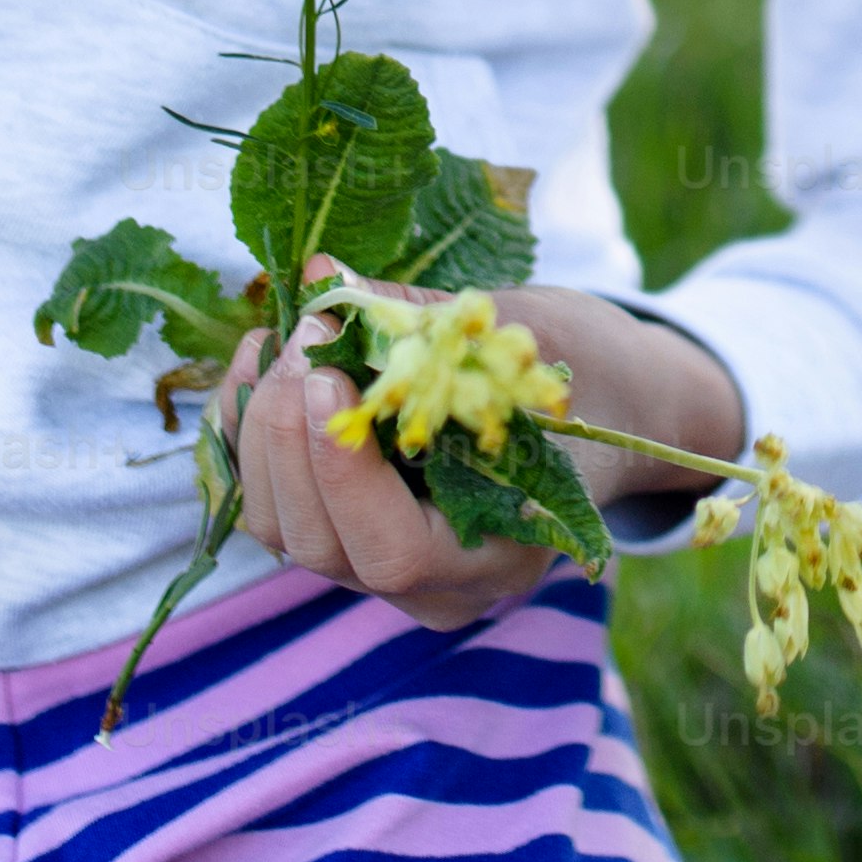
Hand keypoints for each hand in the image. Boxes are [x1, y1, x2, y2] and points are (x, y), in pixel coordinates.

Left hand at [220, 273, 743, 631]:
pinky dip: (250, 436)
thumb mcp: (532, 338)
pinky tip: (259, 364)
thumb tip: (324, 276)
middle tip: (306, 333)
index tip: (329, 375)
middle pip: (320, 544)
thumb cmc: (591, 373)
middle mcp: (430, 586)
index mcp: (496, 558)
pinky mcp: (346, 531)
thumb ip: (428, 319)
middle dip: (292, 434)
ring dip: (262, 432)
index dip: (345, 473)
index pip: (394, 553)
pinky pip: (270, 503)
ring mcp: (380, 568)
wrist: (611, 407)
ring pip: (280, 528)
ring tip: (283, 340)